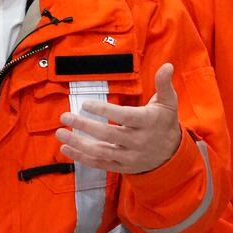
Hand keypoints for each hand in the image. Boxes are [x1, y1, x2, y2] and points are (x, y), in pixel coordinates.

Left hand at [55, 62, 182, 174]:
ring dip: (78, 143)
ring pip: (100, 152)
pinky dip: (82, 158)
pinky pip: (99, 163)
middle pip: (107, 135)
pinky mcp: (122, 167)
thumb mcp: (169, 102)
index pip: (124, 117)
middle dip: (84, 126)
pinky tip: (67, 149)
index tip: (85, 104)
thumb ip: (164, 83)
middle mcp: (138, 141)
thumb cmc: (165, 122)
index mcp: (147, 122)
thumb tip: (167, 66)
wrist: (172, 154)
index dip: (104, 111)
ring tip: (61, 134)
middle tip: (65, 117)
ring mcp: (129, 156)